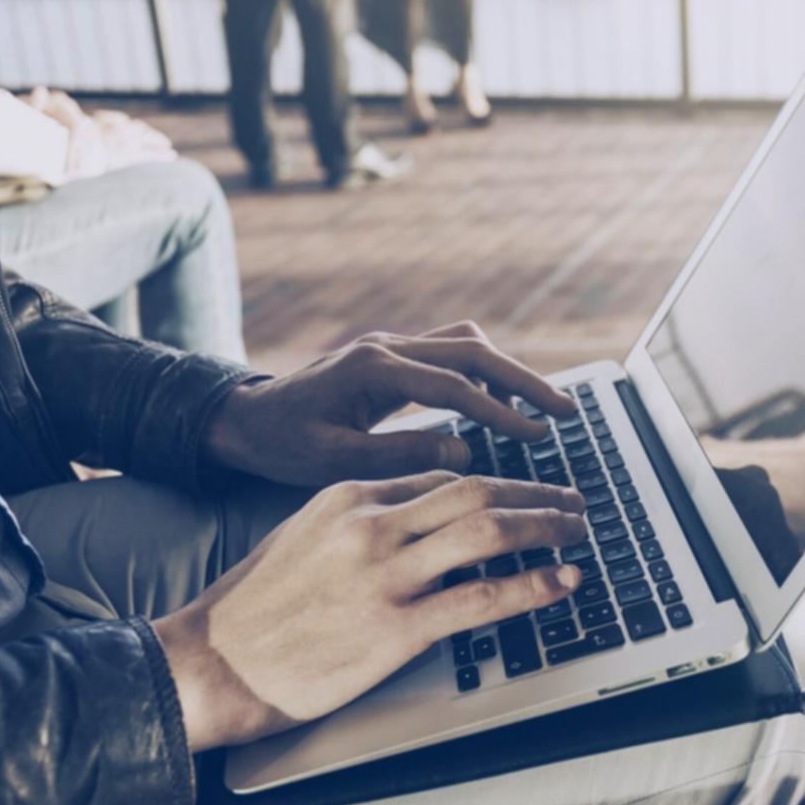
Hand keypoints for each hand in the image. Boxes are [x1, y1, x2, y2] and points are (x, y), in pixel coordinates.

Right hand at [153, 472, 587, 751]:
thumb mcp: (302, 535)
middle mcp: (373, 525)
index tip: (525, 489)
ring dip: (545, 526)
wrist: (209, 661)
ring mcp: (386, 575)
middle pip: (477, 490)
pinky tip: (562, 581)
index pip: (441, 476)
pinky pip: (481, 599)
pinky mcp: (396, 629)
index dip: (496, 482)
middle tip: (572, 498)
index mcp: (350, 496)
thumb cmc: (252, 607)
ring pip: (488, 531)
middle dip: (534, 491)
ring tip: (578, 530)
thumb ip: (359, 520)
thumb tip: (414, 520)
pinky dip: (532, 586)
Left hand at [203, 322, 575, 485]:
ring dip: (506, 371)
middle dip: (524, 379)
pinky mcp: (390, 357)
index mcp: (374, 367)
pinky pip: (449, 353)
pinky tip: (495, 405)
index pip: (456, 386)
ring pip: (465, 344)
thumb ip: (399, 454)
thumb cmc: (281, 443)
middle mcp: (386, 347)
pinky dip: (480, 373)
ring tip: (538, 408)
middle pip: (474, 350)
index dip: (503, 412)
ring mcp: (389, 347)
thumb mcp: (333, 460)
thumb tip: (463, 452)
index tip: (539, 436)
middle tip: (564, 410)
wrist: (240, 420)